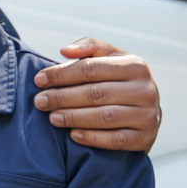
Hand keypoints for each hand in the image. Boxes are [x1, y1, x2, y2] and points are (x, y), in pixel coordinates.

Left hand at [33, 38, 160, 151]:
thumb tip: (65, 51)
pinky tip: (73, 134)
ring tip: (52, 117)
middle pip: (95, 93)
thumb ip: (88, 48)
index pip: (90, 68)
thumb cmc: (119, 81)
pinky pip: (114, 139)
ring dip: (73, 118)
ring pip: (104, 117)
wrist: (147, 113)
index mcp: (135, 65)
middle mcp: (145, 90)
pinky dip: (92, 137)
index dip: (61, 74)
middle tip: (39, 102)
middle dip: (62, 97)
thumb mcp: (109, 58)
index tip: (39, 80)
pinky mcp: (145, 138)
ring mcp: (147, 115)